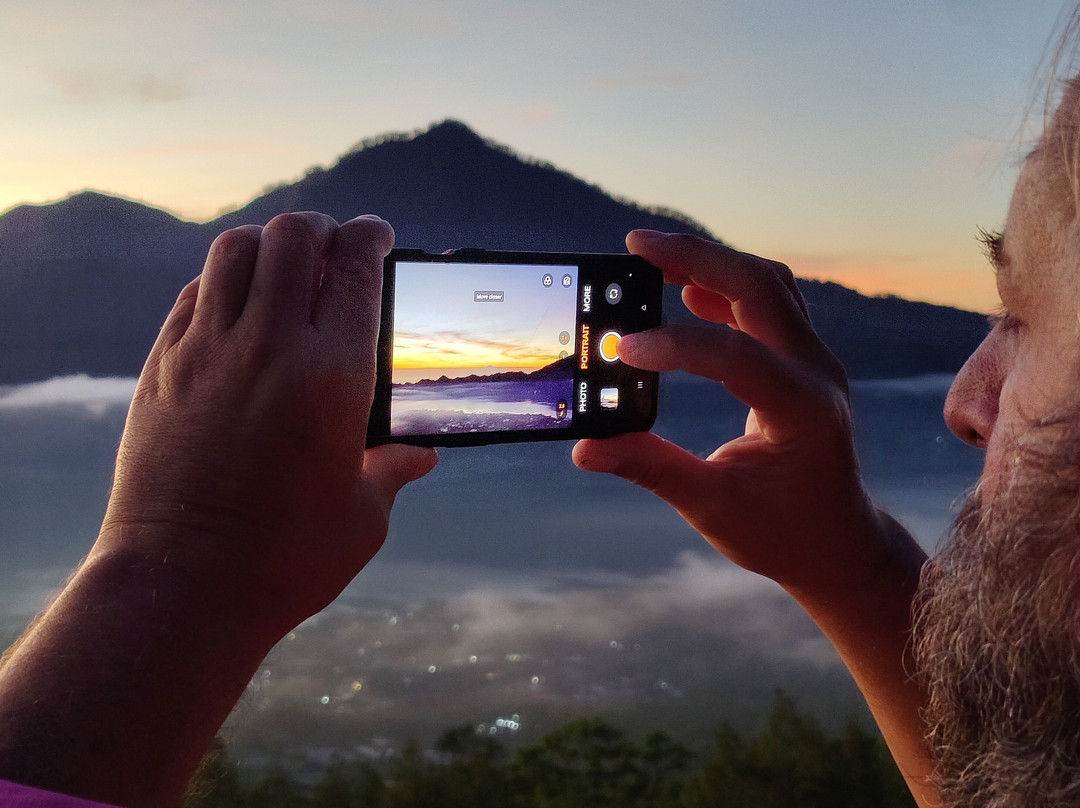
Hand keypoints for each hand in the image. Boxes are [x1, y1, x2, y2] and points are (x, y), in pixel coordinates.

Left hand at [97, 212, 435, 630]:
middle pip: (293, 237)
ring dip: (268, 243)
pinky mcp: (162, 369)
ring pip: (235, 251)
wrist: (183, 587)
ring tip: (285, 264)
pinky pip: (194, 295)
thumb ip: (393, 470)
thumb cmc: (286, 559)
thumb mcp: (362, 516)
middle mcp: (270, 348)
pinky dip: (222, 282)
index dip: (371, 238)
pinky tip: (238, 306)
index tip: (378, 234)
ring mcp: (207, 353)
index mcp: (333, 377)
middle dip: (321, 228)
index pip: (357, 270)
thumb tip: (421, 456)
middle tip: (334, 242)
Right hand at [573, 230, 882, 590]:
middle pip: (760, 288)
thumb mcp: (711, 507)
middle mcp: (817, 373)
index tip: (620, 349)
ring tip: (652, 256)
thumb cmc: (781, 532)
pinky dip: (725, 286)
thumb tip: (586, 447)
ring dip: (711, 261)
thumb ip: (651, 468)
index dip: (673, 346)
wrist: (836, 543)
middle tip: (635, 244)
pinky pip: (768, 304)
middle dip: (696, 258)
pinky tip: (686, 288)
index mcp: (802, 411)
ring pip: (767, 284)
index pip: (733, 356)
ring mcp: (815, 361)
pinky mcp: (802, 361)